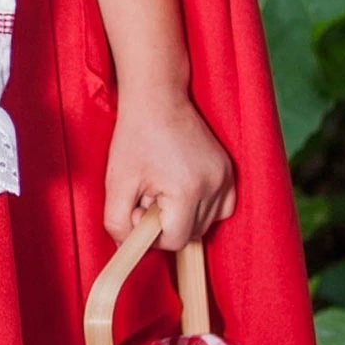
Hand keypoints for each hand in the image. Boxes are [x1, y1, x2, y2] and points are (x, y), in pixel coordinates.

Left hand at [104, 92, 235, 250]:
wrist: (158, 99)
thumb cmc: (135, 137)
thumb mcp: (116, 183)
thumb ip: (117, 223)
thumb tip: (128, 246)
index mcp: (188, 190)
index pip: (175, 240)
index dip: (151, 233)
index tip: (139, 208)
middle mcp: (214, 185)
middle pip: (191, 234)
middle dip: (166, 223)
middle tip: (148, 194)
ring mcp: (225, 177)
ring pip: (206, 223)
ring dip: (183, 216)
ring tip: (163, 188)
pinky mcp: (229, 171)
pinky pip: (221, 208)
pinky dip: (202, 208)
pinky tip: (182, 190)